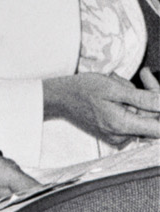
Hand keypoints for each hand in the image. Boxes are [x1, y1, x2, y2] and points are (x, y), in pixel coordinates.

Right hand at [44, 72, 159, 144]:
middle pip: (153, 120)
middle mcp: (121, 135)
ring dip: (140, 99)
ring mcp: (118, 136)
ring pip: (144, 117)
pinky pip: (134, 119)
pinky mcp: (115, 133)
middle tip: (144, 75)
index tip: (158, 96)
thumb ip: (142, 98)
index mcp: (121, 125)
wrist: (60, 97)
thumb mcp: (113, 88)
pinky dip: (132, 104)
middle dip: (152, 97)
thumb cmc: (82, 90)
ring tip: (121, 83)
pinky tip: (120, 93)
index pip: (159, 128)